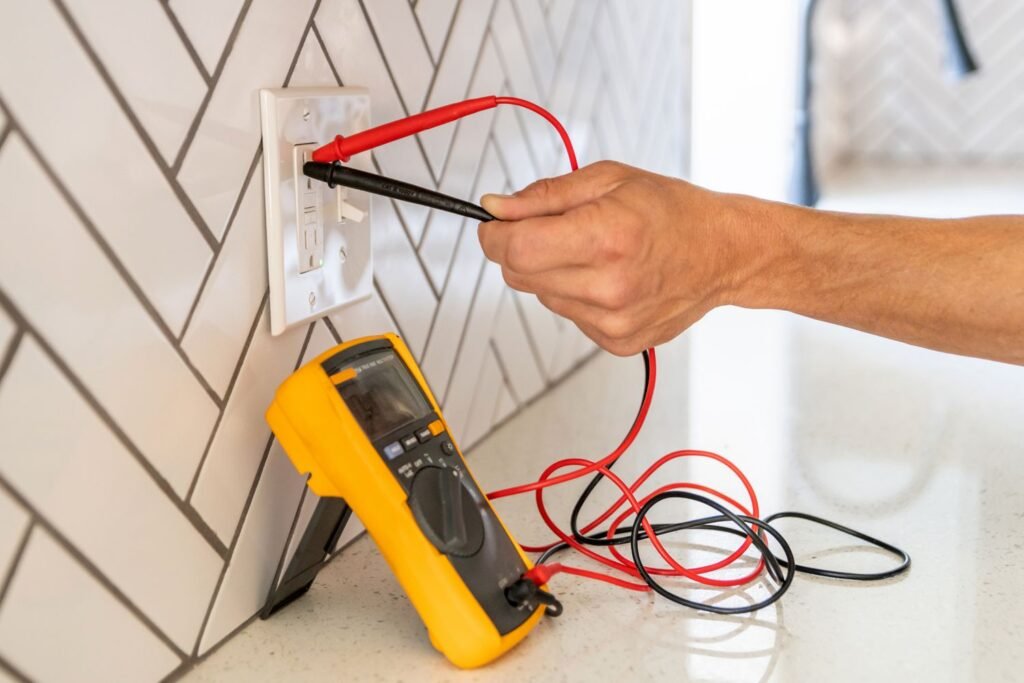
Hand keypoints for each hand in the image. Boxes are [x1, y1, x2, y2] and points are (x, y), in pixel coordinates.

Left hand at [478, 161, 771, 355]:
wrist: (723, 254)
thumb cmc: (671, 211)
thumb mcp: (608, 179)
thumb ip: (544, 195)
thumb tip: (495, 207)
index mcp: (607, 236)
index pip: (515, 248)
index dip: (494, 234)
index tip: (496, 222)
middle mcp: (609, 285)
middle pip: (518, 274)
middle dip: (521, 248)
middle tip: (552, 229)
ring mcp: (613, 320)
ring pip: (541, 295)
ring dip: (552, 271)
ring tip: (594, 252)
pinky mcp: (617, 341)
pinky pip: (567, 315)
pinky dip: (576, 294)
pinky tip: (608, 277)